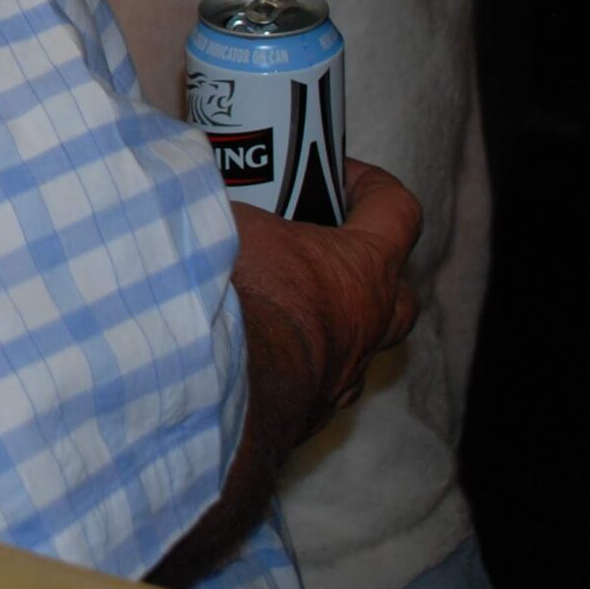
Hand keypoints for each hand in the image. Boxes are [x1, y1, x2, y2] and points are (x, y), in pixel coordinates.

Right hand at [229, 158, 420, 436]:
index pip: (398, 210)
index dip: (371, 185)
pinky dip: (293, 365)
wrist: (206, 384)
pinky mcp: (305, 417)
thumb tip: (190, 171)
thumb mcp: (228, 217)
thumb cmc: (234, 296)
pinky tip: (254, 350)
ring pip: (357, 349)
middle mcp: (365, 327)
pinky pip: (314, 385)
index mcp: (361, 269)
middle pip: (398, 295)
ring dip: (330, 325)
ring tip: (283, 306)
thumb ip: (224, 194)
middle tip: (321, 250)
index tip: (333, 171)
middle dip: (368, 271)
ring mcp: (339, 379)